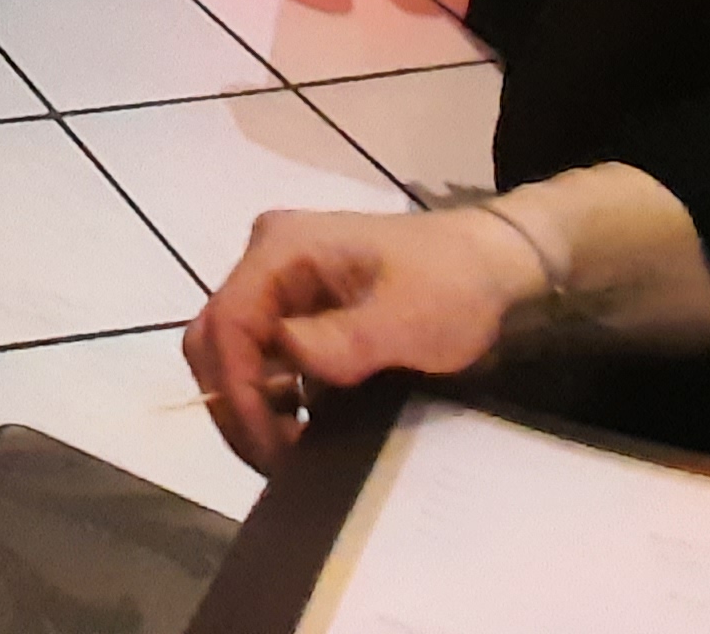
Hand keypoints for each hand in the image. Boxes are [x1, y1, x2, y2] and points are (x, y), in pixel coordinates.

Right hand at [180, 207, 546, 472]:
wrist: (493, 265)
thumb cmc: (454, 284)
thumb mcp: (410, 317)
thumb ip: (347, 339)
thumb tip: (289, 359)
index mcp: (283, 249)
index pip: (227, 321)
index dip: (236, 390)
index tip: (271, 447)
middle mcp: (269, 261)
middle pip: (216, 338)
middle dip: (235, 405)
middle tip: (276, 461)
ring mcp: (282, 286)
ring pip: (234, 354)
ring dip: (252, 408)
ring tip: (291, 454)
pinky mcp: (299, 311)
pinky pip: (265, 360)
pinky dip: (273, 402)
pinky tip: (303, 432)